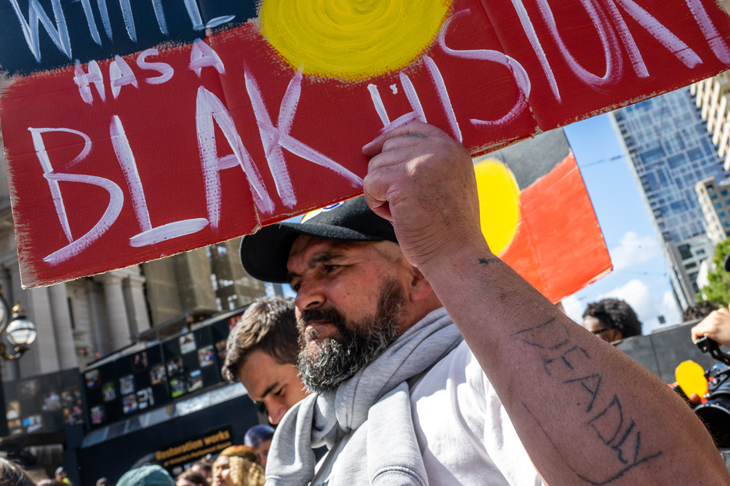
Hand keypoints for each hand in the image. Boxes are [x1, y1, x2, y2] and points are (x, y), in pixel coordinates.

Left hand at [362, 121, 486, 268]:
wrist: (456, 255)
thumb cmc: (449, 230)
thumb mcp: (449, 184)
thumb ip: (429, 165)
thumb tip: (384, 152)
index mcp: (453, 149)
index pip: (414, 128)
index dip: (389, 138)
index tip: (372, 151)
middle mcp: (440, 150)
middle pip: (389, 147)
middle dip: (386, 175)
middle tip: (402, 204)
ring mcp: (422, 162)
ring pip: (376, 165)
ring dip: (381, 192)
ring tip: (402, 212)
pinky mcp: (403, 178)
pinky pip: (370, 183)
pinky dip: (375, 203)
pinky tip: (395, 217)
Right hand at [691, 308, 729, 346]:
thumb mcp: (721, 342)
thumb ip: (708, 335)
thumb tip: (701, 334)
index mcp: (711, 328)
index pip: (695, 330)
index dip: (695, 338)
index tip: (698, 341)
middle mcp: (714, 318)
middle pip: (701, 325)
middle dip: (703, 332)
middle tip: (710, 340)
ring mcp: (719, 313)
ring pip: (707, 319)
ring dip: (709, 326)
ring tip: (717, 334)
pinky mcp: (724, 311)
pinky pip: (715, 314)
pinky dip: (715, 320)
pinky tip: (720, 326)